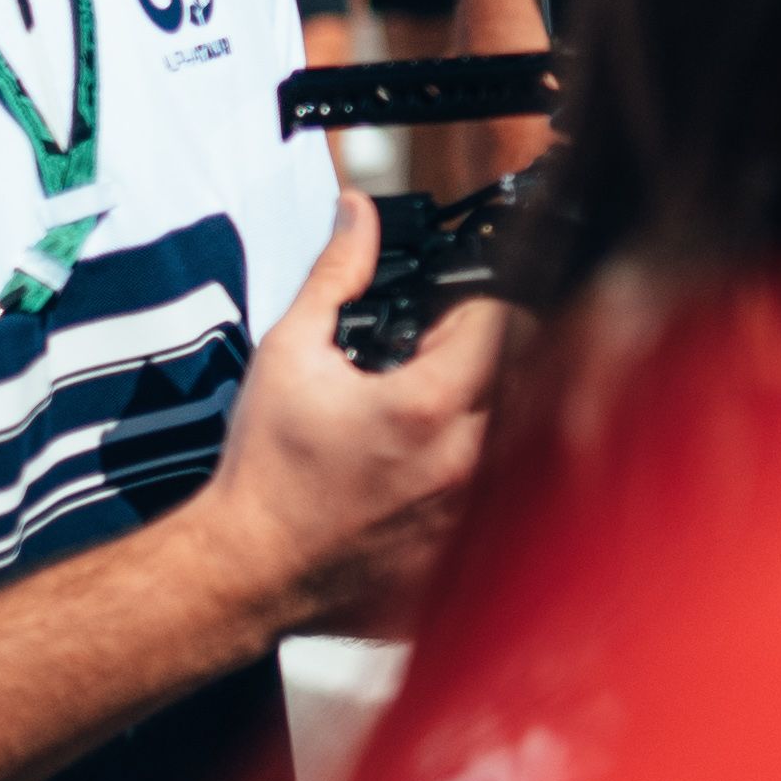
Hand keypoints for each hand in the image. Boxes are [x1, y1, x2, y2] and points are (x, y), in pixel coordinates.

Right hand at [188, 196, 505, 643]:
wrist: (247, 568)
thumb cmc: (264, 470)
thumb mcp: (289, 354)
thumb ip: (335, 275)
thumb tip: (359, 213)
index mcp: (429, 405)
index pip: (505, 320)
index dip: (481, 299)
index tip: (452, 307)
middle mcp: (468, 458)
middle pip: (532, 372)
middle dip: (500, 349)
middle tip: (450, 354)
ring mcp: (476, 509)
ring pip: (531, 432)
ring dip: (504, 405)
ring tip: (444, 407)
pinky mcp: (473, 547)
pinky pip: (512, 491)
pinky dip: (495, 466)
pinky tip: (440, 461)